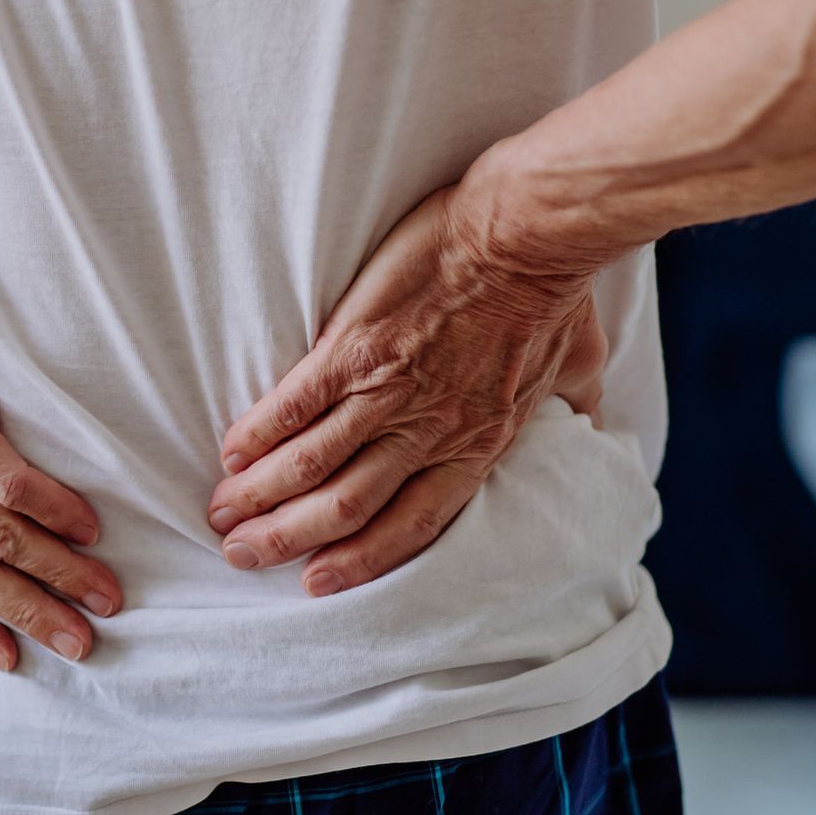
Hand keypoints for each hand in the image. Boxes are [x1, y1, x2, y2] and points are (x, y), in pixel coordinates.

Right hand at [206, 184, 607, 595]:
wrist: (526, 233)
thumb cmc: (554, 291)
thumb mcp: (577, 364)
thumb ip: (575, 402)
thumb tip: (593, 421)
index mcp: (478, 444)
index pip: (412, 526)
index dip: (359, 561)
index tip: (316, 582)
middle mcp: (427, 432)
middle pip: (347, 508)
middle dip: (287, 539)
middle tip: (242, 556)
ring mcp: (387, 393)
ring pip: (312, 466)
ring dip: (262, 496)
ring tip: (222, 514)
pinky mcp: (352, 348)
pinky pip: (295, 406)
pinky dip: (260, 434)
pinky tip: (232, 452)